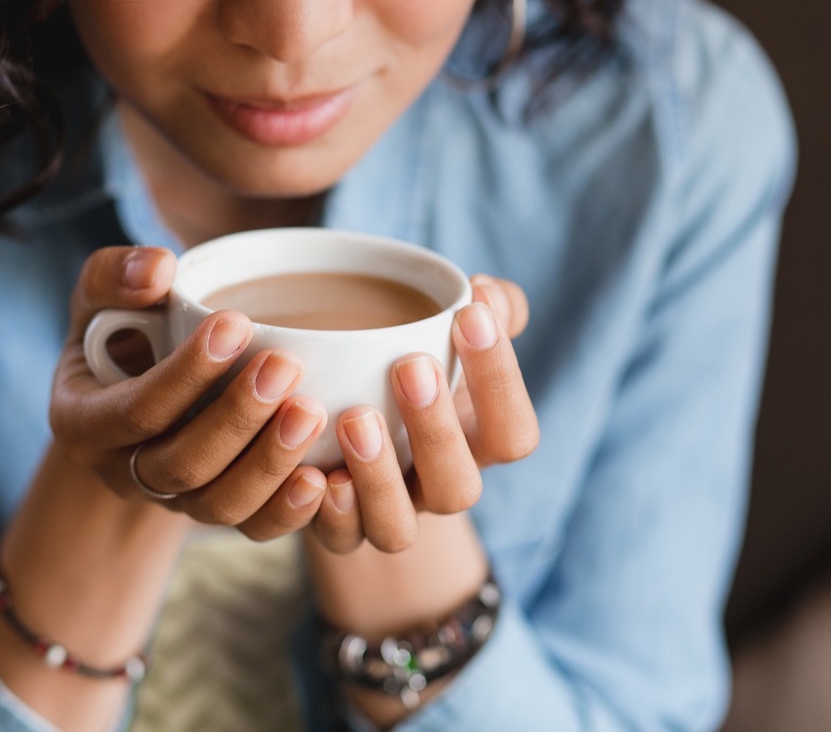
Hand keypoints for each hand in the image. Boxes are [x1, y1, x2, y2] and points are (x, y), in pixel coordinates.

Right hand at [48, 246, 329, 539]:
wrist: (136, 388)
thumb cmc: (122, 331)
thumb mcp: (99, 296)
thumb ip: (115, 275)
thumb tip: (158, 269)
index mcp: (84, 422)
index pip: (136, 410)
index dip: (186, 373)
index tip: (237, 323)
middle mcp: (123, 473)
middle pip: (181, 465)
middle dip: (237, 418)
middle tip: (285, 368)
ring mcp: (172, 501)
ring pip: (219, 504)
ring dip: (269, 463)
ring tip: (312, 412)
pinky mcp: (217, 512)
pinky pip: (252, 529)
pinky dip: (289, 511)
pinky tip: (324, 478)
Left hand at [310, 274, 538, 552]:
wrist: (348, 422)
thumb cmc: (413, 365)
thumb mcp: (452, 337)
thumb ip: (487, 310)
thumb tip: (485, 289)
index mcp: (478, 445)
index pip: (513, 433)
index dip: (499, 380)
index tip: (469, 314)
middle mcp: (438, 489)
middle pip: (458, 488)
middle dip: (436, 430)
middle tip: (409, 367)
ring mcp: (389, 516)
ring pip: (397, 527)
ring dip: (379, 477)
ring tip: (356, 419)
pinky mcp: (338, 530)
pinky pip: (338, 540)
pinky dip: (329, 513)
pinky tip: (316, 473)